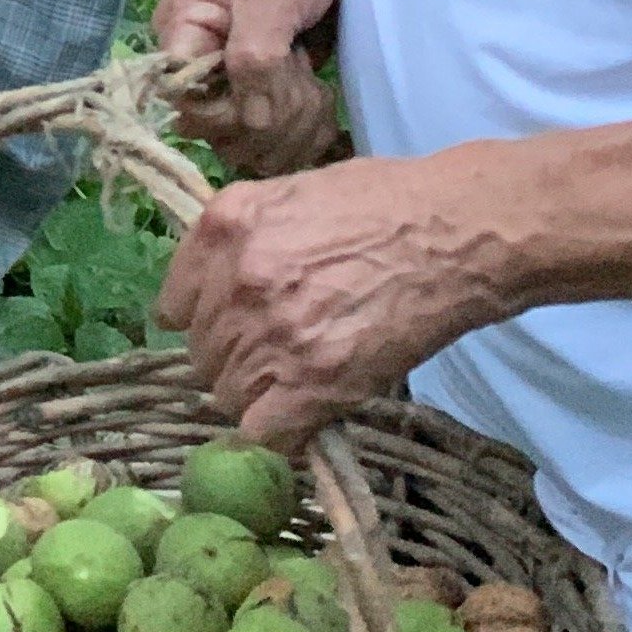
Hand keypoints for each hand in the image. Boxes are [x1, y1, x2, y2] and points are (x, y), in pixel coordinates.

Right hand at [153, 0, 347, 176]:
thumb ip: (254, 58)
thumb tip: (250, 122)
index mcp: (180, 34)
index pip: (185, 102)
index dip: (227, 112)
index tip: (269, 92)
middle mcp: (196, 66)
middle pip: (218, 131)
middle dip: (272, 119)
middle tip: (306, 83)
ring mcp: (229, 84)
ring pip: (249, 142)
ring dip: (295, 125)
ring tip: (317, 88)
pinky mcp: (259, 96)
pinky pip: (274, 139)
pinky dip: (305, 129)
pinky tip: (320, 99)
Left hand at [157, 153, 508, 445]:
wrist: (458, 231)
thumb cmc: (387, 203)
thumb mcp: (290, 195)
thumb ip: (242, 239)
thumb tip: (217, 284)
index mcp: (224, 227)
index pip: (173, 306)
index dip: (200, 324)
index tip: (226, 331)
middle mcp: (236, 280)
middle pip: (201, 354)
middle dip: (233, 360)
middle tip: (277, 356)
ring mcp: (272, 332)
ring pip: (227, 395)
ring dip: (258, 397)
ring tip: (299, 384)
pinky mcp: (315, 381)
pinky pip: (264, 433)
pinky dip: (281, 436)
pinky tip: (304, 420)